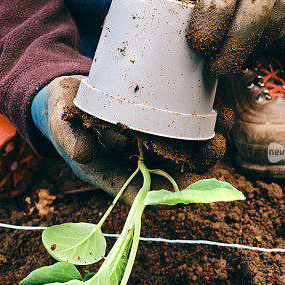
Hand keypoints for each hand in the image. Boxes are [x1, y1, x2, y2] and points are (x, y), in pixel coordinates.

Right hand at [31, 75, 233, 178]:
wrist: (65, 92)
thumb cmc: (62, 114)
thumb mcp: (60, 125)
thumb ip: (68, 138)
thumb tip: (84, 153)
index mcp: (117, 172)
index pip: (149, 190)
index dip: (174, 192)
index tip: (195, 184)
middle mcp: (140, 160)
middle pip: (178, 169)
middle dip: (201, 159)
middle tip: (216, 144)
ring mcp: (152, 141)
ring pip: (188, 146)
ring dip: (210, 136)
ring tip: (224, 119)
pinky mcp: (160, 118)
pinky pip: (187, 122)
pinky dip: (205, 116)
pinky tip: (220, 104)